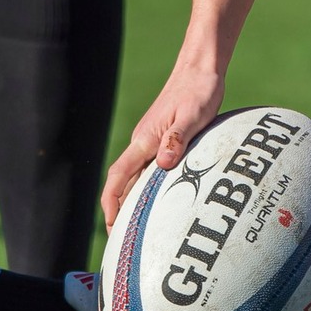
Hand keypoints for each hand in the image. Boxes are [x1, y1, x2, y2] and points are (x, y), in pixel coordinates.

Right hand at [102, 63, 226, 226]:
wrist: (199, 70)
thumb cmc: (198, 91)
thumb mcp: (194, 115)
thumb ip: (178, 138)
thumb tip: (164, 164)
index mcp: (145, 139)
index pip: (119, 175)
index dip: (111, 201)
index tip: (111, 224)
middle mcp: (143, 143)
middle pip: (123, 182)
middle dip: (119, 210)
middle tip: (123, 240)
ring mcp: (150, 141)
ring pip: (135, 177)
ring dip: (132, 201)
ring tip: (137, 229)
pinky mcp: (161, 141)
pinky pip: (148, 169)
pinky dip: (147, 188)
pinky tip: (158, 202)